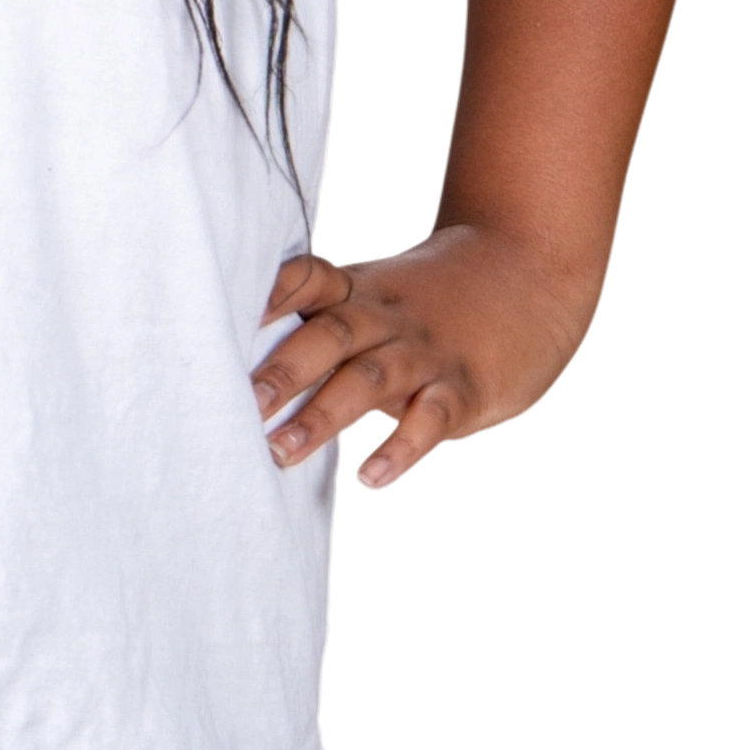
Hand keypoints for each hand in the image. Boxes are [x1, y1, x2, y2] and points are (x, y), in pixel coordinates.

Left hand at [252, 223, 607, 492]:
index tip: (218, 316)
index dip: (266, 295)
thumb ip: (321, 319)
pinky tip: (370, 478)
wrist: (531, 271)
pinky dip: (400, 449)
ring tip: (279, 452)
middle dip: (281, 369)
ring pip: (369, 379)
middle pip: (328, 335)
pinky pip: (430, 419)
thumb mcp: (377, 292)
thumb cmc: (433, 297)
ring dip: (322, 416)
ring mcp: (426, 352)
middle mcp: (386, 318)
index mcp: (358, 291)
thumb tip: (245, 361)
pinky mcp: (464, 388)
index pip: (306, 280)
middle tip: (238, 403)